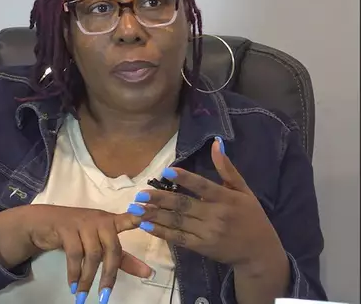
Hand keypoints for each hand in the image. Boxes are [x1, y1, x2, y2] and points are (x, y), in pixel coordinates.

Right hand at [26, 205, 152, 302]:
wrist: (42, 222)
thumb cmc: (76, 233)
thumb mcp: (99, 243)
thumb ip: (122, 258)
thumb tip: (148, 273)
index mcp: (110, 222)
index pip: (127, 219)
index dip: (137, 219)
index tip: (144, 220)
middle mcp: (99, 220)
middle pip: (112, 248)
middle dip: (109, 275)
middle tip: (105, 296)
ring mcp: (83, 222)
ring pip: (92, 254)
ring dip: (87, 278)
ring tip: (82, 295)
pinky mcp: (66, 227)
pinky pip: (74, 254)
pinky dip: (74, 273)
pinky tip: (72, 285)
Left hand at [128, 137, 285, 269]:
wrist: (260, 253)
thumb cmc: (252, 217)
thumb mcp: (244, 191)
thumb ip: (227, 168)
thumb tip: (216, 143)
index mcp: (226, 198)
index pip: (203, 186)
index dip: (185, 179)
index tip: (166, 172)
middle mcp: (216, 215)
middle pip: (183, 205)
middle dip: (160, 199)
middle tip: (140, 194)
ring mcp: (207, 233)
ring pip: (177, 222)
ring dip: (155, 215)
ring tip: (135, 209)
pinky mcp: (201, 247)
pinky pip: (178, 238)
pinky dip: (161, 232)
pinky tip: (146, 225)